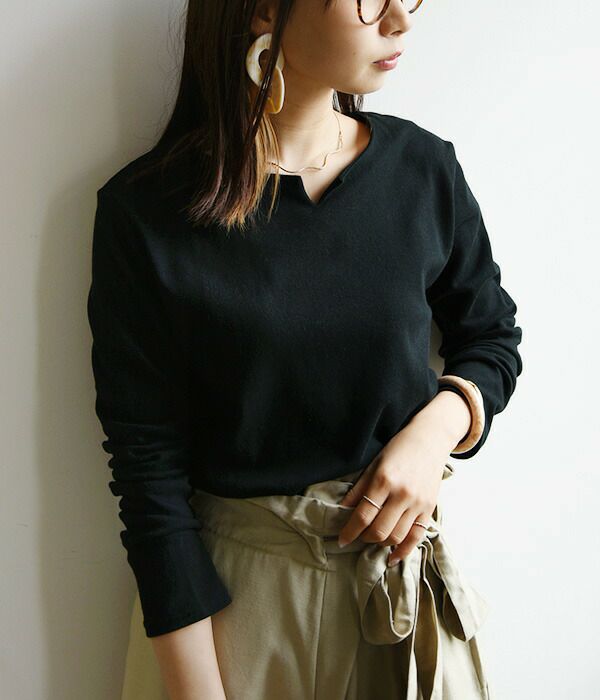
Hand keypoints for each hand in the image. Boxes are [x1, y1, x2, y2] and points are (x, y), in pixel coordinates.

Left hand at [337, 398, 465, 565]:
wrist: (429, 440)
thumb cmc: (398, 449)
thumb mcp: (373, 464)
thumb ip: (358, 489)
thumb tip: (341, 510)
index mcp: (383, 481)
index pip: (362, 515)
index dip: (349, 532)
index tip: (341, 540)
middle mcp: (402, 494)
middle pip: (379, 530)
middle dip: (363, 539)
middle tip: (356, 537)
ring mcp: (418, 503)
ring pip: (396, 536)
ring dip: (380, 544)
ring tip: (371, 540)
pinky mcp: (429, 509)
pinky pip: (416, 536)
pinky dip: (403, 550)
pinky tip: (392, 557)